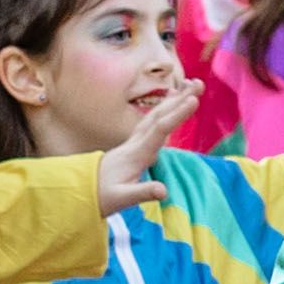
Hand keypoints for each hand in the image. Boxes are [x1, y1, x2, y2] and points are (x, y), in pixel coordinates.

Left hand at [94, 71, 200, 209]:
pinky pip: (153, 120)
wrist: (84, 188)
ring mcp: (135, 140)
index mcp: (137, 154)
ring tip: (193, 85)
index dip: (177, 115)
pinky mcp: (136, 142)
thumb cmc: (104, 195)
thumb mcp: (122, 199)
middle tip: (199, 84)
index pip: (159, 129)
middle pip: (160, 115)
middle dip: (179, 99)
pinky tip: (174, 98)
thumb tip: (164, 191)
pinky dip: (165, 107)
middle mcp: (137, 142)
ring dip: (175, 99)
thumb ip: (142, 193)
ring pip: (157, 114)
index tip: (193, 101)